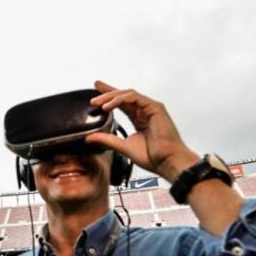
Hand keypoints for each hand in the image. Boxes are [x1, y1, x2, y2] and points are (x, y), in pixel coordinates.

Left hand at [85, 80, 199, 182]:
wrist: (167, 162)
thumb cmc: (152, 157)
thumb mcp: (123, 146)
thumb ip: (107, 140)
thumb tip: (89, 137)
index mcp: (139, 119)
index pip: (122, 104)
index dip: (109, 97)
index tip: (95, 94)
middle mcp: (145, 111)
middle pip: (124, 96)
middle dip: (107, 92)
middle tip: (93, 95)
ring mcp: (150, 108)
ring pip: (128, 95)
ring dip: (111, 97)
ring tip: (97, 103)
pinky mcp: (155, 107)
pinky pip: (134, 98)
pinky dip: (120, 100)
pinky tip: (108, 106)